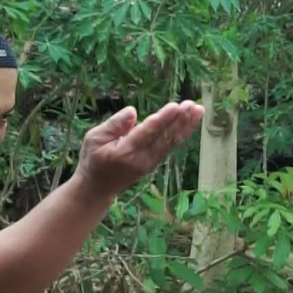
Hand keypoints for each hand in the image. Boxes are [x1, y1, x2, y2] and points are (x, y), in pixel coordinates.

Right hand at [75, 100, 205, 199]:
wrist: (98, 187)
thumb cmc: (93, 159)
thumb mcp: (94, 138)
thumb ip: (114, 125)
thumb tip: (133, 112)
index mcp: (125, 152)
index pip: (147, 133)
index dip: (163, 119)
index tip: (176, 106)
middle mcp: (142, 159)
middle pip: (165, 138)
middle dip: (180, 120)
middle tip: (194, 105)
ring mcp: (150, 163)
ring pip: (171, 142)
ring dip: (186, 126)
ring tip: (199, 110)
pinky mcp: (154, 162)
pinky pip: (170, 146)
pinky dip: (182, 133)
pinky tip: (191, 121)